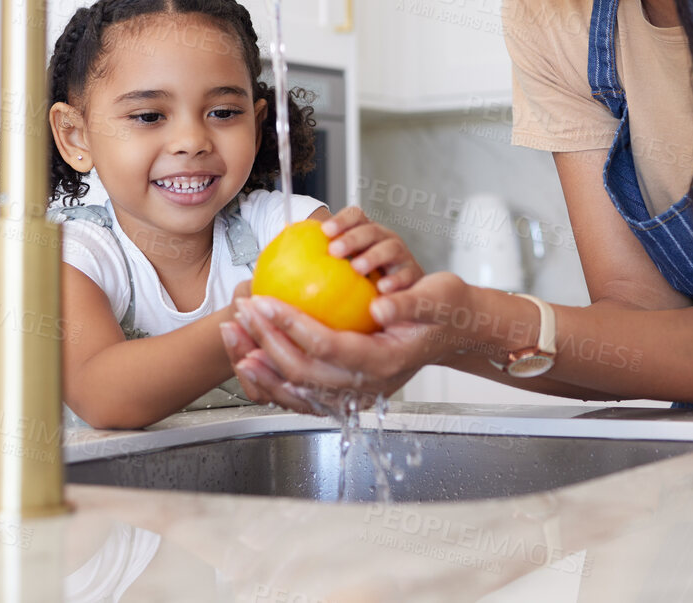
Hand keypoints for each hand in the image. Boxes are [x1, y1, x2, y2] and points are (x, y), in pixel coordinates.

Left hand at [219, 272, 471, 413]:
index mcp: (385, 362)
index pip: (328, 346)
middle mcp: (367, 384)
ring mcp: (355, 393)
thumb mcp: (437, 299)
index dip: (292, 324)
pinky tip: (250, 354)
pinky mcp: (345, 392)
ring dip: (261, 364)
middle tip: (244, 310)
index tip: (266, 301)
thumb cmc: (446, 310)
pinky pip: (299, 391)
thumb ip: (408, 304)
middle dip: (266, 341)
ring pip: (296, 389)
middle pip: (303, 371)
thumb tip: (379, 306)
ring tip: (236, 336)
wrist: (456, 332)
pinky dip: (271, 376)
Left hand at [319, 206, 423, 292]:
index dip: (341, 220)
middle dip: (353, 237)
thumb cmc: (365, 282)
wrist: (403, 295)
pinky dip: (396, 280)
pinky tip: (382, 289)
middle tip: (335, 250)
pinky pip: (407, 275)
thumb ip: (319, 258)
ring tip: (356, 267)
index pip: (356, 216)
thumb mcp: (344, 267)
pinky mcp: (414, 276)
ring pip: (390, 247)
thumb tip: (281, 246)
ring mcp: (402, 256)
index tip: (324, 230)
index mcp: (367, 233)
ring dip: (372, 255)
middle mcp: (385, 240)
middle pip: (371, 230)